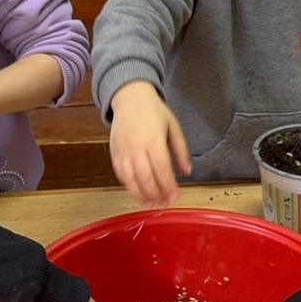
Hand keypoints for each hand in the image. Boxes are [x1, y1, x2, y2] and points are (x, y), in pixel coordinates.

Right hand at [110, 81, 191, 207]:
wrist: (130, 97)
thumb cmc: (153, 112)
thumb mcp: (174, 127)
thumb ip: (181, 151)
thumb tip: (186, 172)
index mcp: (154, 139)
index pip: (161, 169)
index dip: (168, 186)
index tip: (175, 195)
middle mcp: (136, 146)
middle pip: (145, 177)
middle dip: (156, 194)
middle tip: (164, 203)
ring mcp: (123, 150)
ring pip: (130, 179)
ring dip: (141, 195)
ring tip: (151, 203)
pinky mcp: (114, 152)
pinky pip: (120, 174)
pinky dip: (128, 186)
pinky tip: (138, 192)